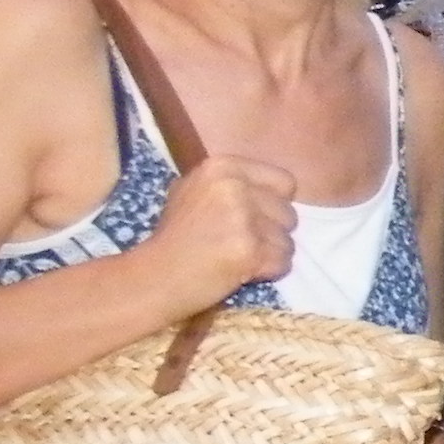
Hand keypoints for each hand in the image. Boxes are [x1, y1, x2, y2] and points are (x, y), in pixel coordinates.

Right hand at [144, 154, 297, 314]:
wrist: (155, 276)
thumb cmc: (174, 237)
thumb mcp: (194, 192)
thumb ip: (233, 185)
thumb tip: (275, 194)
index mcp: (223, 167)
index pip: (285, 182)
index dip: (274, 205)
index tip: (255, 218)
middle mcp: (235, 187)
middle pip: (289, 213)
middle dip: (272, 233)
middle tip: (242, 244)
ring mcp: (243, 218)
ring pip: (288, 241)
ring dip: (271, 255)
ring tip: (240, 259)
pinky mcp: (250, 250)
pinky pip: (283, 263)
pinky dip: (269, 272)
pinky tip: (242, 273)